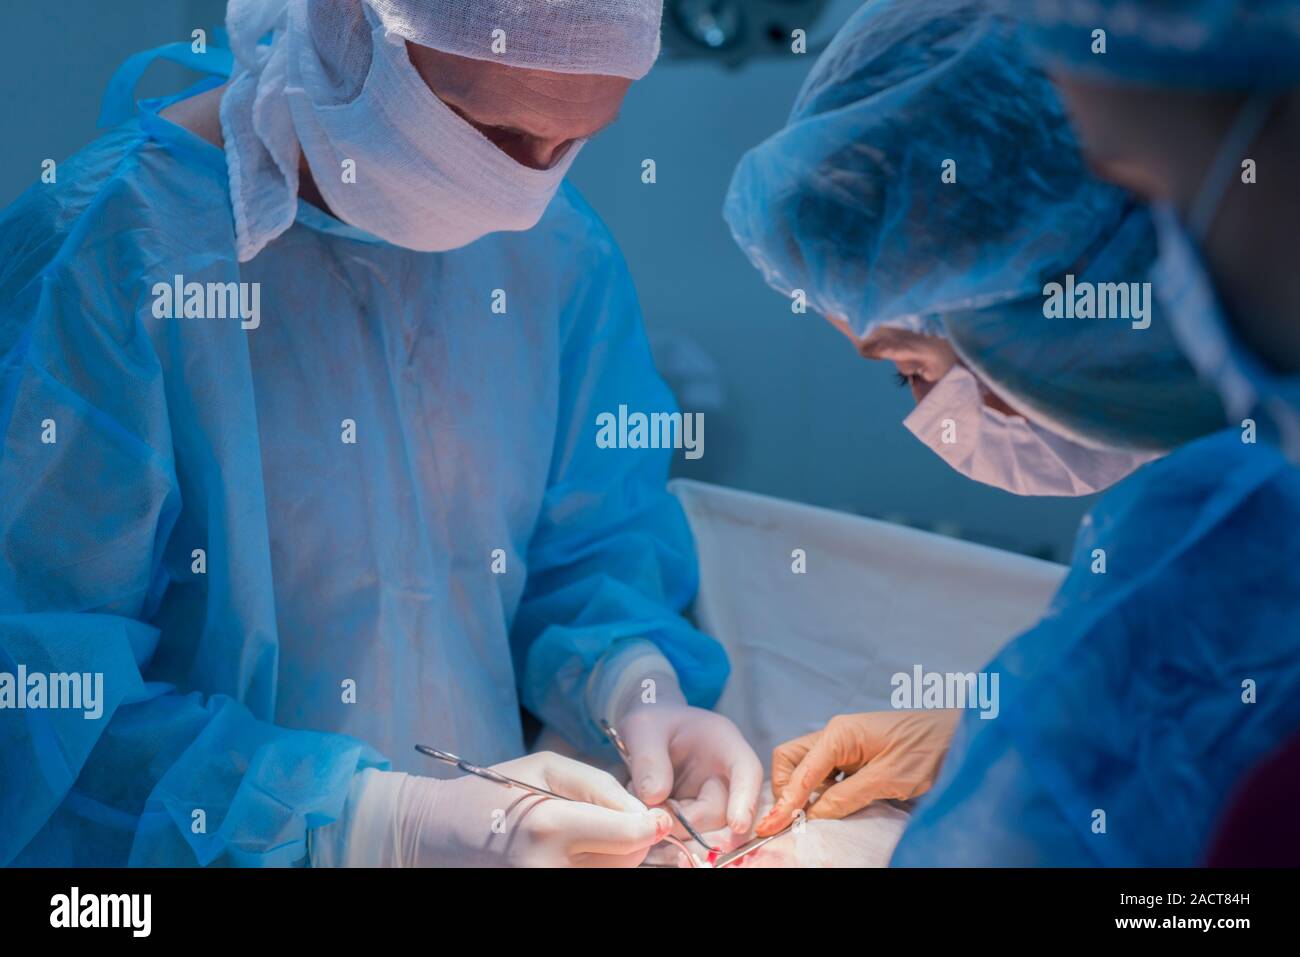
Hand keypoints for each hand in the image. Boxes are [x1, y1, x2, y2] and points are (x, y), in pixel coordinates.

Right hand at [372, 752, 672, 866]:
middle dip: (633, 840)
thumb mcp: (545, 767)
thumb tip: (645, 814)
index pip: (631, 836)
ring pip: (614, 876)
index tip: (657, 817)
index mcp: (550, 826)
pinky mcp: (538, 895)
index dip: (652, 825)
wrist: (434, 834)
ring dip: (614, 857)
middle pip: (629, 862)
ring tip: (585, 837)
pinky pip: (591, 882)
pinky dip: (594, 868)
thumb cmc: (492, 792)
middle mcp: (548, 868)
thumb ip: (601, 786)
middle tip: (615, 821)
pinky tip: (574, 854)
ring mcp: (542, 887)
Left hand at [617, 700, 763, 840]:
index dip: (746, 799)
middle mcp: (723, 773)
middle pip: (723, 808)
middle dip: (689, 818)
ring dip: (671, 821)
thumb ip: (648, 760)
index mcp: (723, 742)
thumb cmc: (650, 722)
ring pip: (702, 823)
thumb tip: (655, 798)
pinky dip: (664, 823)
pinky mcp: (694, 811)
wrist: (644, 731)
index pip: (747, 771)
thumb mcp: (643, 729)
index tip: (738, 825)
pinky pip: (685, 828)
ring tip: (639, 795)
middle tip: (651, 809)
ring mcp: (710, 795)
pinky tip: (644, 804)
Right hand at [756, 710, 959, 834]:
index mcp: (839, 733)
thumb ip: (848, 797)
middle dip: (787, 789)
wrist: (959, 736)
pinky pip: (826, 774)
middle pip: (791, 760)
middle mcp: (836, 735)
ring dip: (803, 793)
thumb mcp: (888, 779)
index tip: (772, 826)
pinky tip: (830, 808)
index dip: (785, 801)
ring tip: (809, 817)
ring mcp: (845, 744)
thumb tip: (814, 814)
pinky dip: (820, 792)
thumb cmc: (929, 750)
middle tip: (793, 818)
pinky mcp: (856, 756)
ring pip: (806, 768)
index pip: (799, 770)